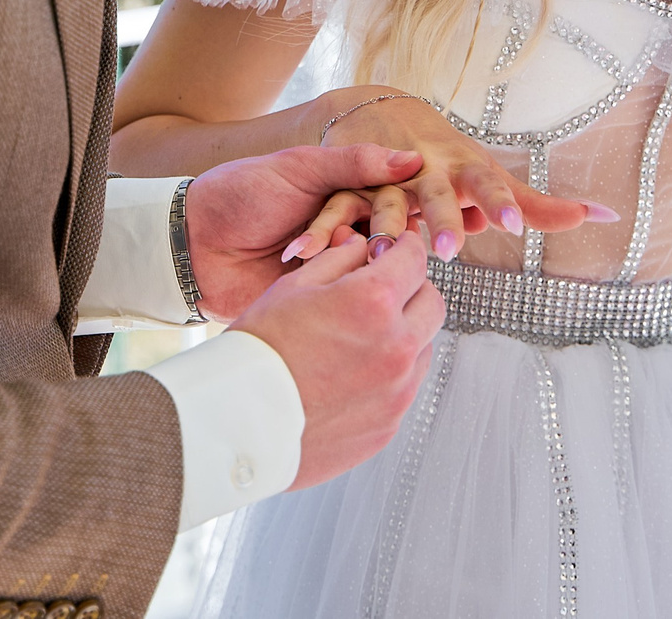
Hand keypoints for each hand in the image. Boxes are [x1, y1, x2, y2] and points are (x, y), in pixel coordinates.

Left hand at [181, 144, 425, 319]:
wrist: (193, 244)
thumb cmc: (240, 195)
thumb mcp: (298, 168)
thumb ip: (355, 163)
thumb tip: (414, 159)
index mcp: (345, 188)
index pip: (394, 194)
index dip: (400, 202)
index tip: (400, 208)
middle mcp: (347, 225)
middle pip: (389, 231)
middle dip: (378, 236)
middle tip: (361, 240)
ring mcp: (334, 262)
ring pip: (370, 264)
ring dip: (347, 256)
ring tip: (306, 250)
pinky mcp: (320, 295)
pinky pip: (345, 293)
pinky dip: (331, 282)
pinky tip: (302, 270)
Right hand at [230, 224, 446, 487]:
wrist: (238, 423)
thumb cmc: (259, 351)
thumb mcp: (292, 288)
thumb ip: (337, 260)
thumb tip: (360, 246)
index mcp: (373, 302)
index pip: (415, 260)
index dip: (405, 249)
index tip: (395, 251)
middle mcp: (396, 346)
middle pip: (432, 303)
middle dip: (412, 290)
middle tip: (383, 292)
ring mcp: (396, 391)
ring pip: (423, 347)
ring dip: (404, 334)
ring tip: (359, 338)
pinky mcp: (389, 425)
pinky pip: (404, 388)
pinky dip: (389, 375)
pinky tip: (350, 375)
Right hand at [290, 87, 616, 263]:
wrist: (381, 113)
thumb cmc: (449, 162)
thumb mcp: (491, 178)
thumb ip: (542, 204)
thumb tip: (610, 216)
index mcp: (460, 167)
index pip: (486, 184)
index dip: (500, 203)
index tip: (516, 226)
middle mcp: (422, 168)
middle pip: (434, 193)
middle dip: (441, 218)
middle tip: (451, 250)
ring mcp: (380, 177)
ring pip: (380, 202)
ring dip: (381, 223)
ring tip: (383, 250)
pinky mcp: (344, 187)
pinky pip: (330, 212)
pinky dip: (317, 232)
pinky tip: (302, 255)